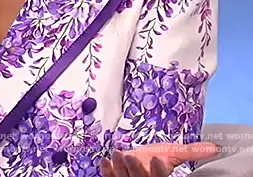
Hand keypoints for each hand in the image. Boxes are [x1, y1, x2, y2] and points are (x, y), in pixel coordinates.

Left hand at [99, 141, 218, 176]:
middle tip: (130, 156)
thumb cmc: (152, 157)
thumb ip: (190, 151)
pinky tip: (104, 160)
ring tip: (117, 153)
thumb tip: (214, 147)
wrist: (133, 159)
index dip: (159, 172)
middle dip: (136, 169)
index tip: (157, 159)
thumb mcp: (172, 153)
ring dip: (119, 167)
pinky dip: (107, 169)